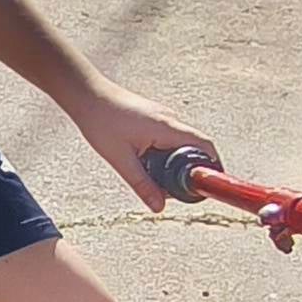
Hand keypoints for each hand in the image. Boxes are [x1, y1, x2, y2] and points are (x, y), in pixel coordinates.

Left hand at [68, 79, 213, 211]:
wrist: (87, 95)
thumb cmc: (101, 121)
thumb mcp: (121, 159)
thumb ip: (142, 184)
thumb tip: (159, 207)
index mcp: (167, 128)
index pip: (205, 146)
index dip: (214, 165)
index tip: (211, 184)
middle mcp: (170, 120)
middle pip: (196, 148)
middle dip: (190, 170)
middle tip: (176, 189)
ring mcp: (163, 117)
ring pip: (181, 144)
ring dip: (176, 162)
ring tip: (156, 176)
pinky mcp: (154, 118)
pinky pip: (170, 138)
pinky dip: (166, 153)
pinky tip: (148, 162)